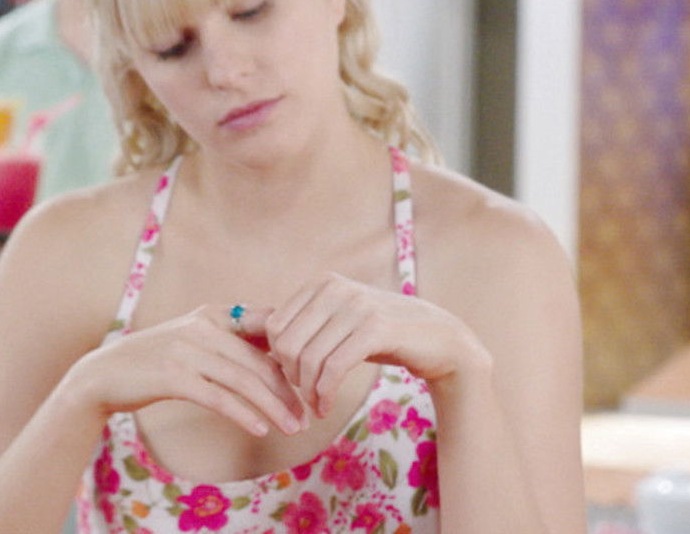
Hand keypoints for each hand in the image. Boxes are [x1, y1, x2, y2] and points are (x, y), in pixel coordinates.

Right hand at [68, 305, 305, 437]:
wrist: (104, 374)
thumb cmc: (156, 362)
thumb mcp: (195, 341)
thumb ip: (231, 343)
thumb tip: (280, 358)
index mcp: (214, 314)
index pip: (268, 328)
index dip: (294, 354)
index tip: (311, 381)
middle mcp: (203, 326)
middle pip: (261, 360)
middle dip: (289, 390)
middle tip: (309, 414)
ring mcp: (187, 349)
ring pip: (245, 380)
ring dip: (274, 407)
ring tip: (294, 428)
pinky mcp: (174, 376)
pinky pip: (219, 397)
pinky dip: (244, 414)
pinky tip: (261, 429)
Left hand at [251, 273, 487, 417]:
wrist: (441, 340)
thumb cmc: (383, 335)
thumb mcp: (339, 323)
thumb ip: (304, 325)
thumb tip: (248, 327)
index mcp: (322, 282)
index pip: (274, 325)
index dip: (277, 359)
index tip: (292, 380)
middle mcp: (337, 288)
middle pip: (287, 343)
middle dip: (290, 378)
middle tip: (304, 398)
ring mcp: (357, 306)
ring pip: (308, 358)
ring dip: (308, 392)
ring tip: (316, 407)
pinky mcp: (376, 328)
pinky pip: (333, 367)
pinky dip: (324, 393)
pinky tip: (325, 406)